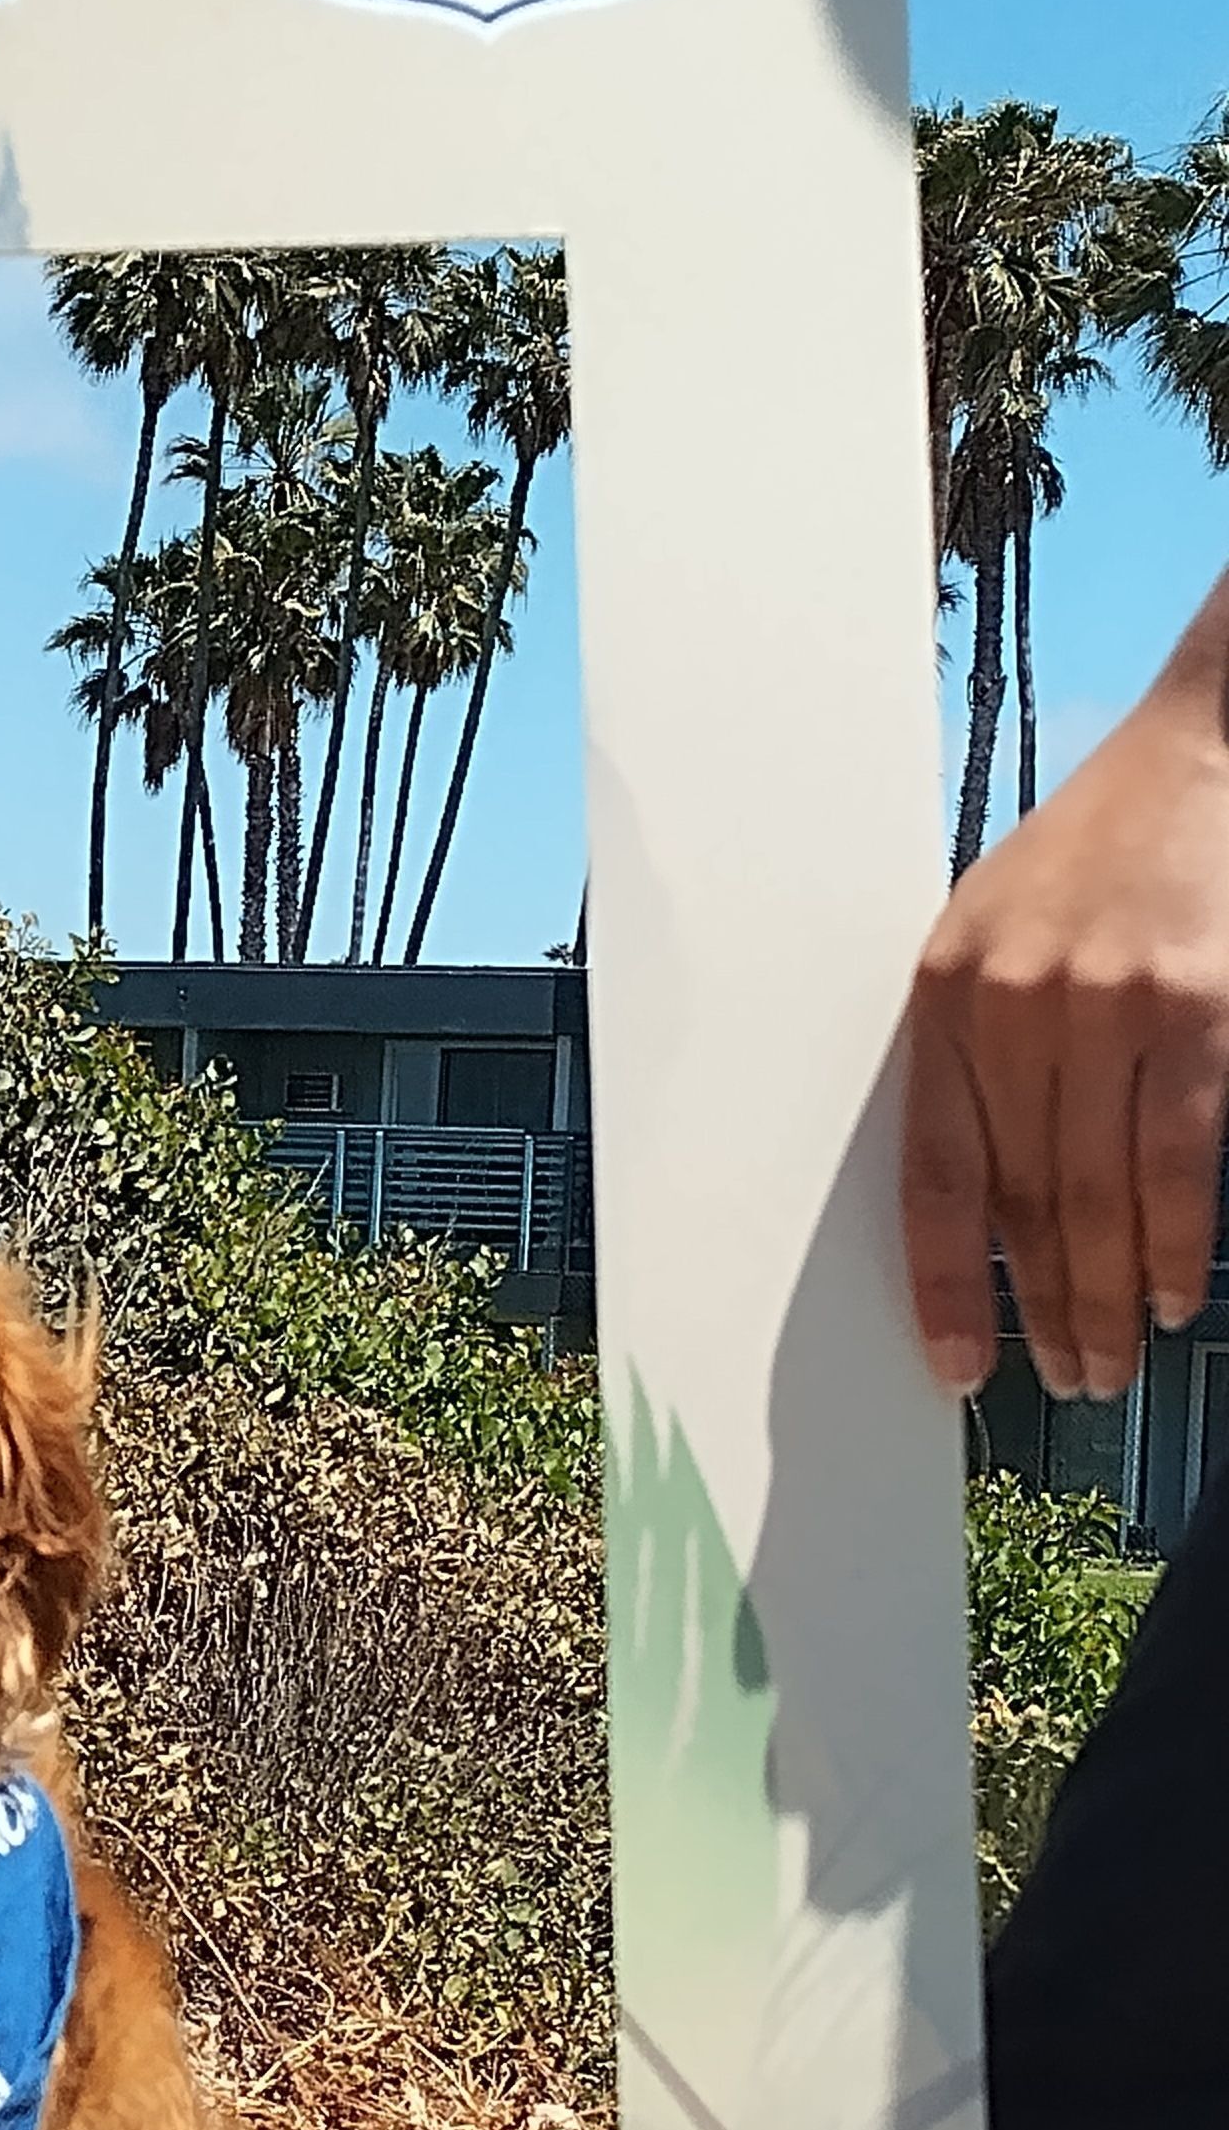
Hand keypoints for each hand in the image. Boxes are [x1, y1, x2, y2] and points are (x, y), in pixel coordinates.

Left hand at [904, 572, 1228, 1402]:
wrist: (1198, 751)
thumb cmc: (1089, 853)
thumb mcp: (989, 934)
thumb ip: (973, 1050)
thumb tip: (971, 1195)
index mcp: (942, 997)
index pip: (931, 1177)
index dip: (942, 1287)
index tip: (957, 1369)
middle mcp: (1013, 1007)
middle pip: (1024, 1202)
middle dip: (1044, 1308)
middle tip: (1064, 1378)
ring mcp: (1106, 1009)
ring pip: (1099, 1197)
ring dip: (1108, 1297)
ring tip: (1111, 1360)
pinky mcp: (1193, 1011)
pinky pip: (1178, 1161)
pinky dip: (1176, 1244)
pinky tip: (1173, 1296)